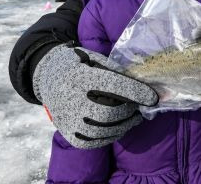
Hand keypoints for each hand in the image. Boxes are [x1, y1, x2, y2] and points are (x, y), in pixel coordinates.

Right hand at [33, 45, 157, 148]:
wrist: (47, 76)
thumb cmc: (79, 65)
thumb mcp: (95, 59)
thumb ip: (116, 71)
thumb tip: (143, 84)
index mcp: (80, 76)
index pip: (113, 86)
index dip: (136, 92)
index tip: (153, 97)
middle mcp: (71, 98)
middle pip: (108, 112)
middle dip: (129, 111)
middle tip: (138, 108)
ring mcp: (67, 118)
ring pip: (102, 130)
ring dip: (124, 126)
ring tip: (134, 118)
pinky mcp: (67, 132)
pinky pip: (92, 142)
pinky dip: (110, 137)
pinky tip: (118, 128)